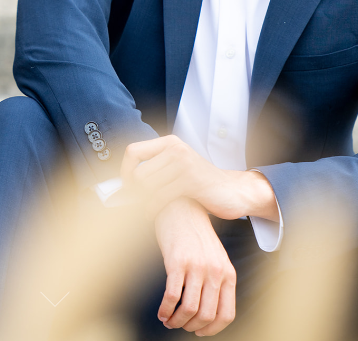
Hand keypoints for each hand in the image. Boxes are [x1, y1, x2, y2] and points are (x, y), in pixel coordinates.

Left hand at [121, 135, 279, 221]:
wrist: (234, 191)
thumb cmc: (202, 184)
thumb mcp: (178, 168)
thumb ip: (156, 169)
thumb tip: (123, 184)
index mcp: (170, 143)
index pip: (133, 151)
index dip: (124, 171)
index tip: (126, 187)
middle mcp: (176, 149)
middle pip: (138, 173)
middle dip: (134, 193)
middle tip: (136, 205)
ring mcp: (184, 163)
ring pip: (147, 186)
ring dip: (142, 204)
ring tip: (144, 212)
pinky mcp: (192, 181)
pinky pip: (160, 197)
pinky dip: (151, 209)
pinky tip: (151, 215)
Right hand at [153, 197, 236, 335]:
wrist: (182, 208)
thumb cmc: (196, 235)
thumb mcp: (215, 258)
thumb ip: (216, 281)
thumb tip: (206, 313)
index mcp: (228, 274)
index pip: (226, 314)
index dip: (212, 329)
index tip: (199, 332)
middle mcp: (215, 272)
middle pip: (206, 315)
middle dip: (190, 327)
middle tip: (179, 325)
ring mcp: (197, 267)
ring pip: (189, 310)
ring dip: (176, 321)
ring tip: (169, 320)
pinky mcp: (177, 262)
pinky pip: (172, 296)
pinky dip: (165, 309)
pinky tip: (162, 312)